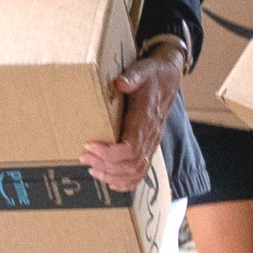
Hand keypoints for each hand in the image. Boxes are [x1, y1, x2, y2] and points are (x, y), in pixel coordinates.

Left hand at [85, 41, 187, 191]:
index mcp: (146, 120)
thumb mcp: (143, 70)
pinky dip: (126, 182)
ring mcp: (151, 144)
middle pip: (130, 164)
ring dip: (112, 175)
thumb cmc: (153, 76)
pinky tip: (110, 180)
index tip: (89, 145)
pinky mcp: (149, 147)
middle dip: (105, 165)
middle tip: (84, 156)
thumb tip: (121, 82)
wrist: (169, 79)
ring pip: (135, 172)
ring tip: (92, 168)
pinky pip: (141, 172)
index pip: (130, 148)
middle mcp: (151, 136)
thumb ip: (133, 77)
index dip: (109, 153)